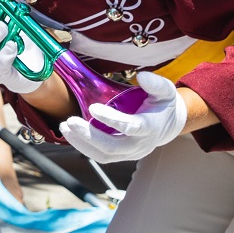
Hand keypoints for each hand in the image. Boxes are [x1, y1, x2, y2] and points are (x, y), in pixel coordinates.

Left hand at [59, 71, 187, 163]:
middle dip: (89, 136)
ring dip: (82, 144)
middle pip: (112, 147)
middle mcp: (140, 144)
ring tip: (65, 127)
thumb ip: (156, 84)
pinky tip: (71, 134)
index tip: (93, 108)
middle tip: (70, 121)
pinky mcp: (122, 156)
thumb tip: (141, 76)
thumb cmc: (163, 105)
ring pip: (104, 155)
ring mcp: (130, 153)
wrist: (169, 125)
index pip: (130, 127)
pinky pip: (101, 156)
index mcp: (150, 127)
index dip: (112, 119)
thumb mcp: (166, 91)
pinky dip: (84, 147)